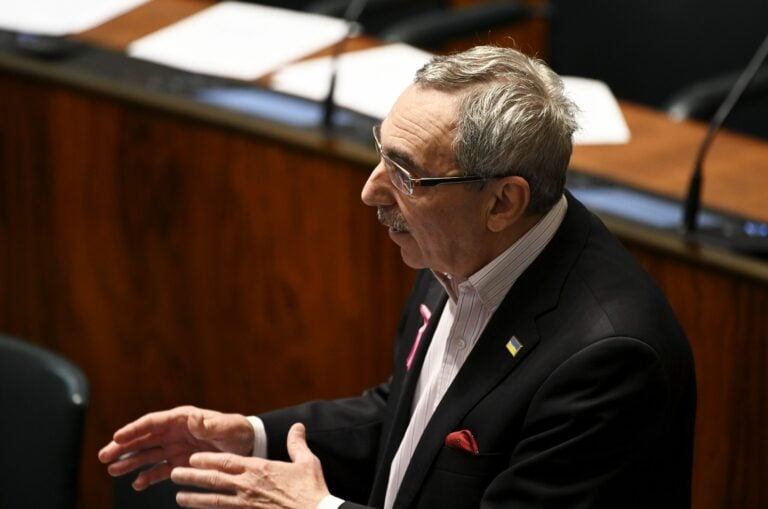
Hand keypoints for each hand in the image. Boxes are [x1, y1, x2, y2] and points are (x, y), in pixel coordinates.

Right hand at [98, 406, 254, 490]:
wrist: (246, 445)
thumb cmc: (236, 431)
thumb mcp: (225, 427)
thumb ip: (209, 424)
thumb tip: (194, 418)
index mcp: (182, 418)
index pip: (152, 422)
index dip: (134, 429)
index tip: (117, 437)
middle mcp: (174, 432)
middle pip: (143, 438)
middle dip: (123, 447)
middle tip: (104, 456)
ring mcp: (174, 448)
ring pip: (146, 455)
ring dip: (130, 463)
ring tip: (113, 471)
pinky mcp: (179, 463)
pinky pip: (159, 470)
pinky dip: (147, 477)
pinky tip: (137, 484)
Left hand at [171, 422, 329, 508]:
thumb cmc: (311, 489)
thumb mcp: (307, 462)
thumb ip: (297, 443)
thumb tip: (298, 426)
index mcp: (259, 468)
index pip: (227, 461)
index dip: (207, 459)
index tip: (193, 458)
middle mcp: (248, 486)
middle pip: (214, 480)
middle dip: (192, 477)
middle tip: (174, 474)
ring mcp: (246, 504)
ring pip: (214, 500)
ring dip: (194, 498)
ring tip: (179, 497)